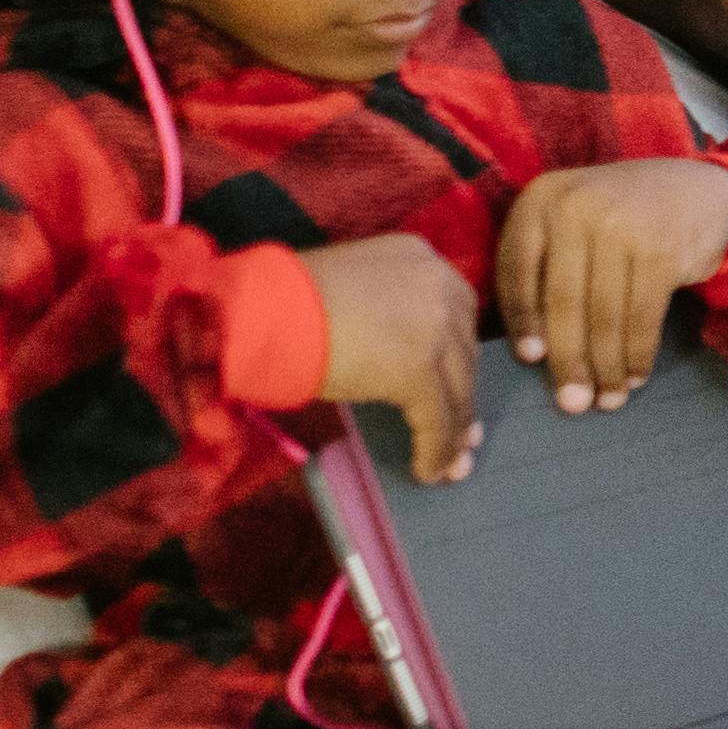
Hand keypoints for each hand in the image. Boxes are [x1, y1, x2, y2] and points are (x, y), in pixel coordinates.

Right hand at [301, 234, 487, 482]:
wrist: (264, 311)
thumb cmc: (288, 299)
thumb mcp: (353, 287)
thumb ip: (387, 309)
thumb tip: (396, 354)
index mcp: (420, 258)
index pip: (455, 313)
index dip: (456, 357)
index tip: (454, 386)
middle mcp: (438, 287)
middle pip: (463, 353)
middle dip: (461, 397)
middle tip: (463, 434)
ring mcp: (434, 329)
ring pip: (458, 390)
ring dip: (454, 432)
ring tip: (450, 464)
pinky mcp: (419, 371)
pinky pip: (437, 421)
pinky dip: (435, 450)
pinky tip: (427, 470)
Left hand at [494, 158, 727, 413]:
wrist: (702, 192)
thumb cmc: (623, 218)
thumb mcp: (574, 221)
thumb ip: (546, 264)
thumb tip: (534, 354)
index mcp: (542, 198)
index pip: (518, 269)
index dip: (522, 320)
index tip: (530, 361)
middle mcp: (578, 205)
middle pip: (563, 300)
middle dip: (568, 360)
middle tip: (572, 404)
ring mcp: (622, 226)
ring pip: (604, 315)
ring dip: (607, 367)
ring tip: (607, 400)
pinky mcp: (661, 251)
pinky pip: (642, 317)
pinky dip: (638, 354)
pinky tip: (636, 376)